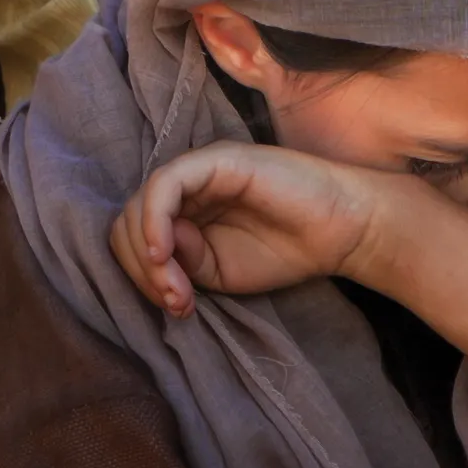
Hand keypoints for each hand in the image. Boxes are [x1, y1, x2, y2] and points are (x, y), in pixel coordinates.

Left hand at [108, 141, 405, 315]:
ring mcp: (198, 170)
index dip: (141, 275)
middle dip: (142, 270)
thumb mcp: (218, 272)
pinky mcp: (215, 160)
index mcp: (182, 212)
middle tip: (179, 301)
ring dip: (149, 256)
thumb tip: (155, 252)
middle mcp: (183, 187)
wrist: (341, 230)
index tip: (176, 306)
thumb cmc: (286, 250)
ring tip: (180, 290)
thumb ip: (181, 265)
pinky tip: (165, 253)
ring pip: (139, 205)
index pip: (132, 238)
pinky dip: (155, 221)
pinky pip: (164, 186)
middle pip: (126, 223)